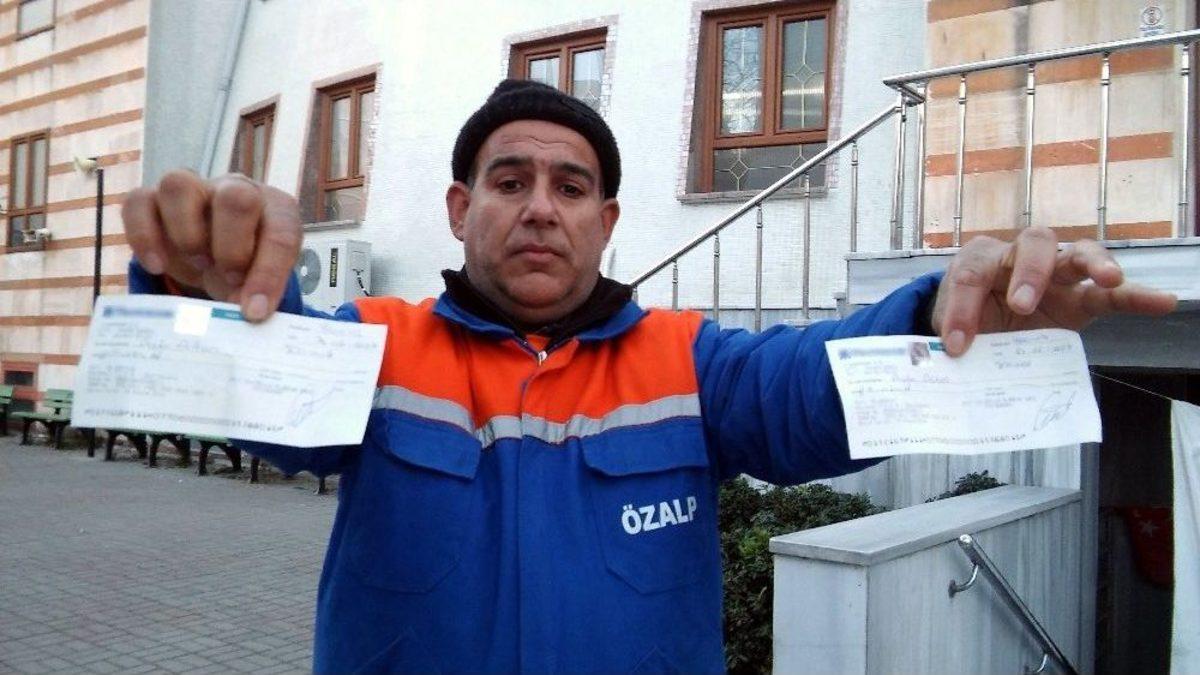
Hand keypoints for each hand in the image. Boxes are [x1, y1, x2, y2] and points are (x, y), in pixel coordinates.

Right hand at [122, 171, 301, 321]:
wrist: (215, 256)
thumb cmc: (245, 267)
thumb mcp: (259, 281)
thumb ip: (257, 293)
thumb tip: (247, 315)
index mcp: (275, 209)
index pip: (281, 233)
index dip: (268, 274)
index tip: (254, 311)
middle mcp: (236, 189)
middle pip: (235, 197)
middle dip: (232, 247)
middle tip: (228, 278)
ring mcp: (194, 189)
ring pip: (179, 186)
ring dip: (186, 232)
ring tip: (197, 265)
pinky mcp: (153, 200)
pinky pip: (137, 201)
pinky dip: (143, 235)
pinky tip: (157, 266)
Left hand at [931, 227, 1177, 355]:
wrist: (978, 327)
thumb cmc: (966, 320)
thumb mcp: (950, 327)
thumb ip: (954, 338)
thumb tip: (952, 364)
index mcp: (980, 260)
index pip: (972, 273)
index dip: (962, 308)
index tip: (957, 345)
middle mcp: (1019, 257)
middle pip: (1033, 243)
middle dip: (1029, 272)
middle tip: (1020, 305)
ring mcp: (1055, 275)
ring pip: (1078, 253)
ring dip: (1094, 263)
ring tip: (1110, 278)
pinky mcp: (1081, 299)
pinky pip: (1113, 294)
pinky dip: (1138, 295)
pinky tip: (1164, 301)